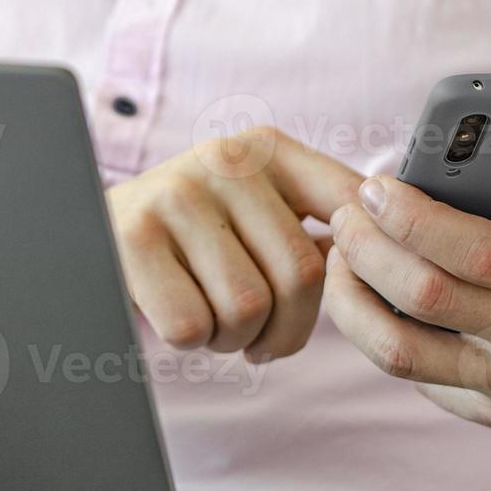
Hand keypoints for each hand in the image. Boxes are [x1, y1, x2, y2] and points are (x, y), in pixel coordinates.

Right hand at [107, 127, 363, 362]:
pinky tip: (178, 316)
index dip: (361, 269)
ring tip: (214, 322)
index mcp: (268, 149)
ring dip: (233, 338)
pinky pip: (192, 324)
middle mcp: (225, 158)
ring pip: (247, 306)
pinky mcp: (132, 238)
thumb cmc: (190, 240)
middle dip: (285, 329)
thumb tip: (405, 247)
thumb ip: (323, 214)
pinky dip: (190, 341)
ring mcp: (176, 194)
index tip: (339, 298)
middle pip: (302, 275)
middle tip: (259, 337)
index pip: (352, 210)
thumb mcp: (255, 207)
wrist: (85, 233)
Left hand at [324, 90, 490, 438]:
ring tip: (341, 255)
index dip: (415, 221)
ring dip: (351, 299)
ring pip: (400, 352)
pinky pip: (414, 376)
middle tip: (347, 213)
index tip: (377, 188)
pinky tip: (367, 294)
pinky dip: (378, 332)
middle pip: (426, 297)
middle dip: (368, 249)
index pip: (480, 252)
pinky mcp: (490, 413)